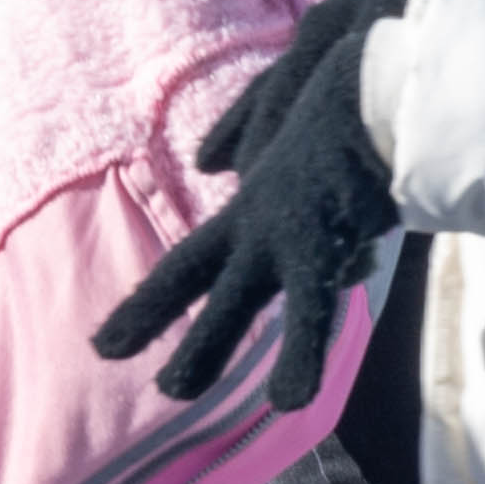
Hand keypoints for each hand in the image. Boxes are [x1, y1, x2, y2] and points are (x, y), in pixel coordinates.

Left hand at [88, 0, 455, 408]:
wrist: (382, 83)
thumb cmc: (362, 119)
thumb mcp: (335, 177)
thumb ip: (328, 224)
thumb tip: (339, 256)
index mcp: (257, 204)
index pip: (196, 256)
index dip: (159, 290)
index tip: (124, 315)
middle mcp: (255, 217)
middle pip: (189, 272)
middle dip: (148, 311)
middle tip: (102, 348)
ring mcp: (279, 230)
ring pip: (232, 300)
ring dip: (204, 347)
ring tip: (171, 392)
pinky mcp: (320, 242)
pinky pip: (311, 313)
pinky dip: (301, 356)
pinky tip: (289, 401)